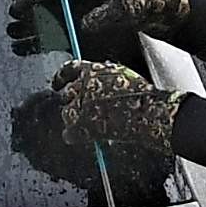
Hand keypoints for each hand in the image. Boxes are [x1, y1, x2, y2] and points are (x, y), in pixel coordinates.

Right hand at [11, 0, 193, 52]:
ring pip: (40, 14)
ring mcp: (68, 9)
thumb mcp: (126, 6)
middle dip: (26, 2)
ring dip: (26, 23)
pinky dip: (34, 39)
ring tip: (13, 31)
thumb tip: (86, 24)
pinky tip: (21, 46)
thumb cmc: (137, 1)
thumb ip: (106, 14)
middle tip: (15, 11)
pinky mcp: (69, 27)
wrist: (147, 14)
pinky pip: (47, 33)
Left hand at [11, 55, 178, 181]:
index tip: (57, 84)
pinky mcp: (80, 127)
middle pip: (67, 94)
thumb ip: (103, 77)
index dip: (61, 77)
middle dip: (75, 102)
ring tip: (94, 124)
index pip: (68, 69)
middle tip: (88, 111)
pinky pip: (68, 133)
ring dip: (77, 119)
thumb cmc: (142, 96)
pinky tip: (86, 137)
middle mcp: (81, 86)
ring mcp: (78, 107)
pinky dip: (75, 137)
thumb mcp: (121, 75)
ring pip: (67, 114)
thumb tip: (97, 85)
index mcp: (91, 70)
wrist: (148, 114)